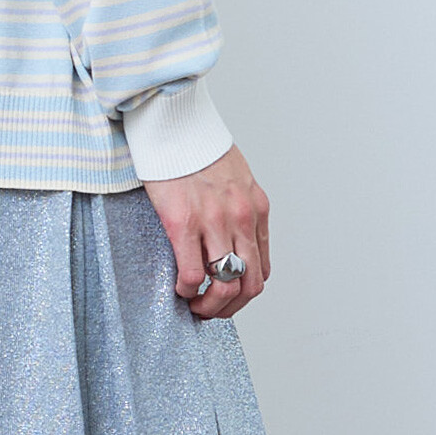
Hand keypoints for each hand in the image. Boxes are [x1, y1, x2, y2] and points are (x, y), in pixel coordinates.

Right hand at [143, 145, 270, 319]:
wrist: (174, 124)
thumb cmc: (197, 150)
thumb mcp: (235, 180)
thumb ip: (238, 211)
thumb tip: (230, 242)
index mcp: (256, 208)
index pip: (262, 267)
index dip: (243, 292)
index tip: (224, 296)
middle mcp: (242, 217)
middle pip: (250, 285)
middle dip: (230, 308)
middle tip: (209, 310)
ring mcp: (215, 221)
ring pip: (226, 286)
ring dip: (209, 306)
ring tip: (194, 304)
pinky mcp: (184, 223)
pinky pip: (194, 274)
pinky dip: (188, 291)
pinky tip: (179, 287)